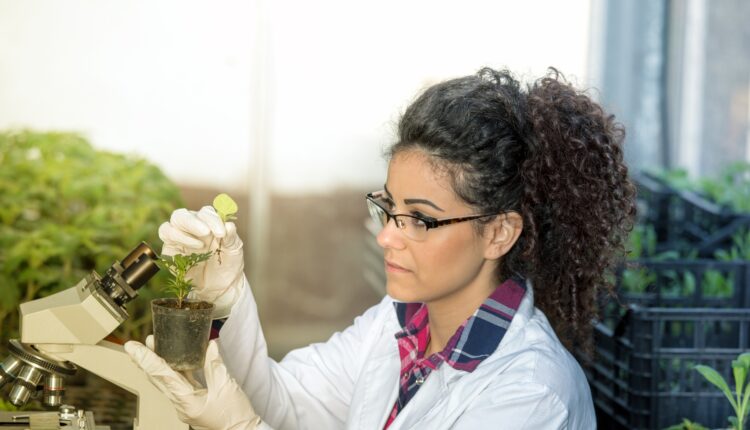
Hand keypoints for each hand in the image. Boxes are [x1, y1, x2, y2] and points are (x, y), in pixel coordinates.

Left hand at [125, 337, 261, 429]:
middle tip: (138, 344)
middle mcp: (181, 404)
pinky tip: (176, 361)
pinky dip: (175, 372)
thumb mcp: (226, 387)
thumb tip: (210, 345)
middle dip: (147, 360)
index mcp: (186, 400)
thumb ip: (215, 365)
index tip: (132, 347)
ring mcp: (185, 405)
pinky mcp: (193, 404)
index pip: (161, 375)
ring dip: (159, 364)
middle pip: (158, 379)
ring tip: (154, 347)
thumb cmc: (235, 416)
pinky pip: (179, 385)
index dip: (146, 359)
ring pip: (166, 382)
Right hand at [159, 206, 244, 316]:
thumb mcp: (234, 249)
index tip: (222, 232)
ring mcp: (180, 237)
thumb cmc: (228, 263)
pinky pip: (167, 237)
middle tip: (206, 232)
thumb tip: (229, 225)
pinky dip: (178, 239)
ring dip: (185, 231)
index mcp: (208, 221)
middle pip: (183, 215)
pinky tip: (194, 248)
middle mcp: (192, 226)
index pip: (205, 213)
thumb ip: (231, 236)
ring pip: (172, 223)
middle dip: (194, 222)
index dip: (213, 220)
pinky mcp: (171, 249)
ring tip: (201, 245)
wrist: (221, 285)